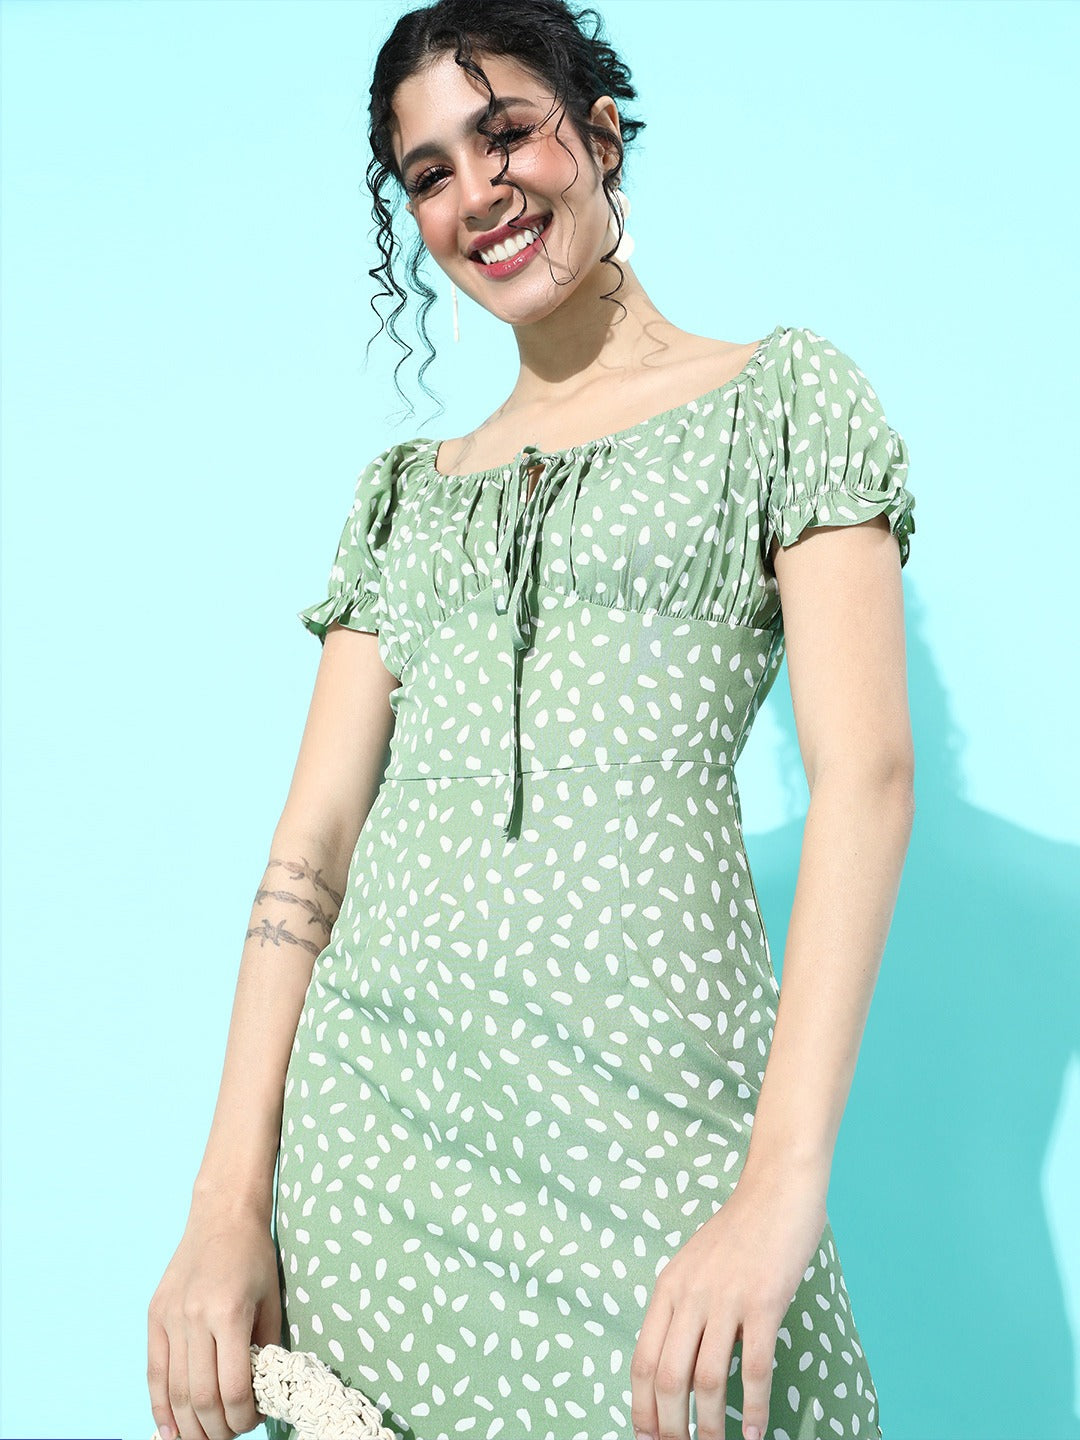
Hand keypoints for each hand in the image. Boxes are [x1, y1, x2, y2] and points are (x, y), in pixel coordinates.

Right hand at [147, 1205, 282, 1439]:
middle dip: (218, 1429)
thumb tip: (260, 1396)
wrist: (222, 1214)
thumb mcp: (272, 1300)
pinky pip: (154, 1372)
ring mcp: (170, 1318)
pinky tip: (171, 1430)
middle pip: (201, 1398)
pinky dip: (160, 1407)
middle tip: (232, 1433)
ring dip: (190, 1426)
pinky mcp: (154, 1317)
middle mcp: (195, 1318)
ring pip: (175, 1392)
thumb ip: (266, 1349)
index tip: (254, 1420)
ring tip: (207, 1436)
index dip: (244, 1416)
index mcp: (230, 1313)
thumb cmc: (255, 1256)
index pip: (234, 1387)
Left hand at [628, 1158, 828, 1439]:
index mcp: (668, 1288)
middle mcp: (690, 1294)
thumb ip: (682, 1308)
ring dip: (710, 1424)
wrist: (777, 1189)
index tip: (646, 1437)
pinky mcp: (764, 1300)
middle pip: (668, 1377)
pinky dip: (752, 1405)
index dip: (641, 1407)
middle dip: (671, 1426)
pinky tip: (755, 1429)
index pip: (643, 1360)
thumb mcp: (694, 1266)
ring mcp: (727, 1298)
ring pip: (707, 1379)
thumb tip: (674, 1367)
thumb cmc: (740, 1233)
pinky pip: (754, 1366)